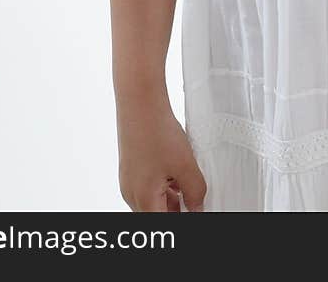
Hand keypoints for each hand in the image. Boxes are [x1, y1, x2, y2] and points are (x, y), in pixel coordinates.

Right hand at [117, 96, 207, 212]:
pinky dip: (163, 186)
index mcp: (144, 201)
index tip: (195, 210)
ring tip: (188, 183)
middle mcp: (132, 195)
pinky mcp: (131, 169)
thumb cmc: (156, 131)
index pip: (166, 224)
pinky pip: (148, 187)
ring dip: (172, 199)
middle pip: (158, 215)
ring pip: (153, 202)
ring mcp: (129, 182)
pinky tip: (177, 171)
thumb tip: (198, 209)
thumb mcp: (185, 165)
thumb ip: (195, 193)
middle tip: (195, 199)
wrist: (139, 102)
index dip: (183, 217)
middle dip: (178, 211)